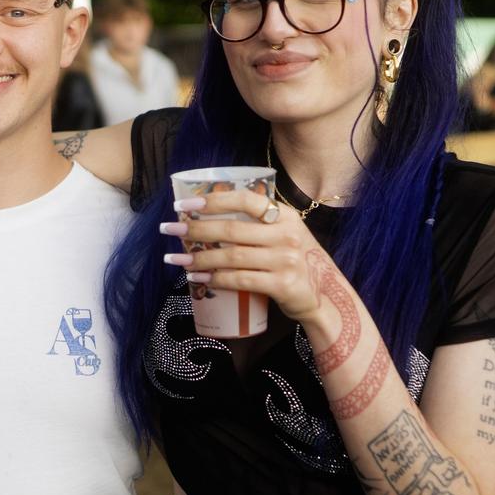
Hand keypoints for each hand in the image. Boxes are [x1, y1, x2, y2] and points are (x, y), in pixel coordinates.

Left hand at [169, 188, 341, 324]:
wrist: (324, 295)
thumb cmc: (295, 261)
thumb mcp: (285, 234)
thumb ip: (258, 223)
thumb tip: (209, 216)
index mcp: (284, 216)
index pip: (245, 199)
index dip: (212, 200)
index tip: (183, 203)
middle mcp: (286, 234)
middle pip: (232, 228)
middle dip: (195, 228)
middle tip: (170, 229)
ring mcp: (286, 259)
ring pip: (231, 255)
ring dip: (198, 257)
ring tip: (176, 259)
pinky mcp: (282, 285)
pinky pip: (239, 280)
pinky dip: (215, 279)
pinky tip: (198, 278)